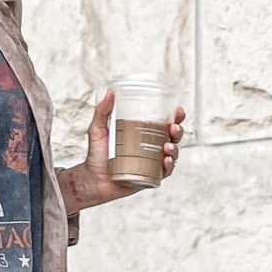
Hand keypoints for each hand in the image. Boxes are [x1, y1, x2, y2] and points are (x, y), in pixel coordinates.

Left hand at [60, 90, 185, 213]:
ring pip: (172, 154)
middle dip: (178, 131)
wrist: (93, 179)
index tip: (178, 111)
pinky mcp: (150, 176)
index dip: (175, 117)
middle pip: (173, 137)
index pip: (163, 123)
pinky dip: (168, 166)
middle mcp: (151, 147)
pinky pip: (165, 172)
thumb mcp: (98, 129)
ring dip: (174, 149)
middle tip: (173, 128)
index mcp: (143, 133)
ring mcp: (152, 162)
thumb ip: (102, 111)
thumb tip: (109, 92)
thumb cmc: (96, 155)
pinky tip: (165, 161)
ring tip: (167, 146)